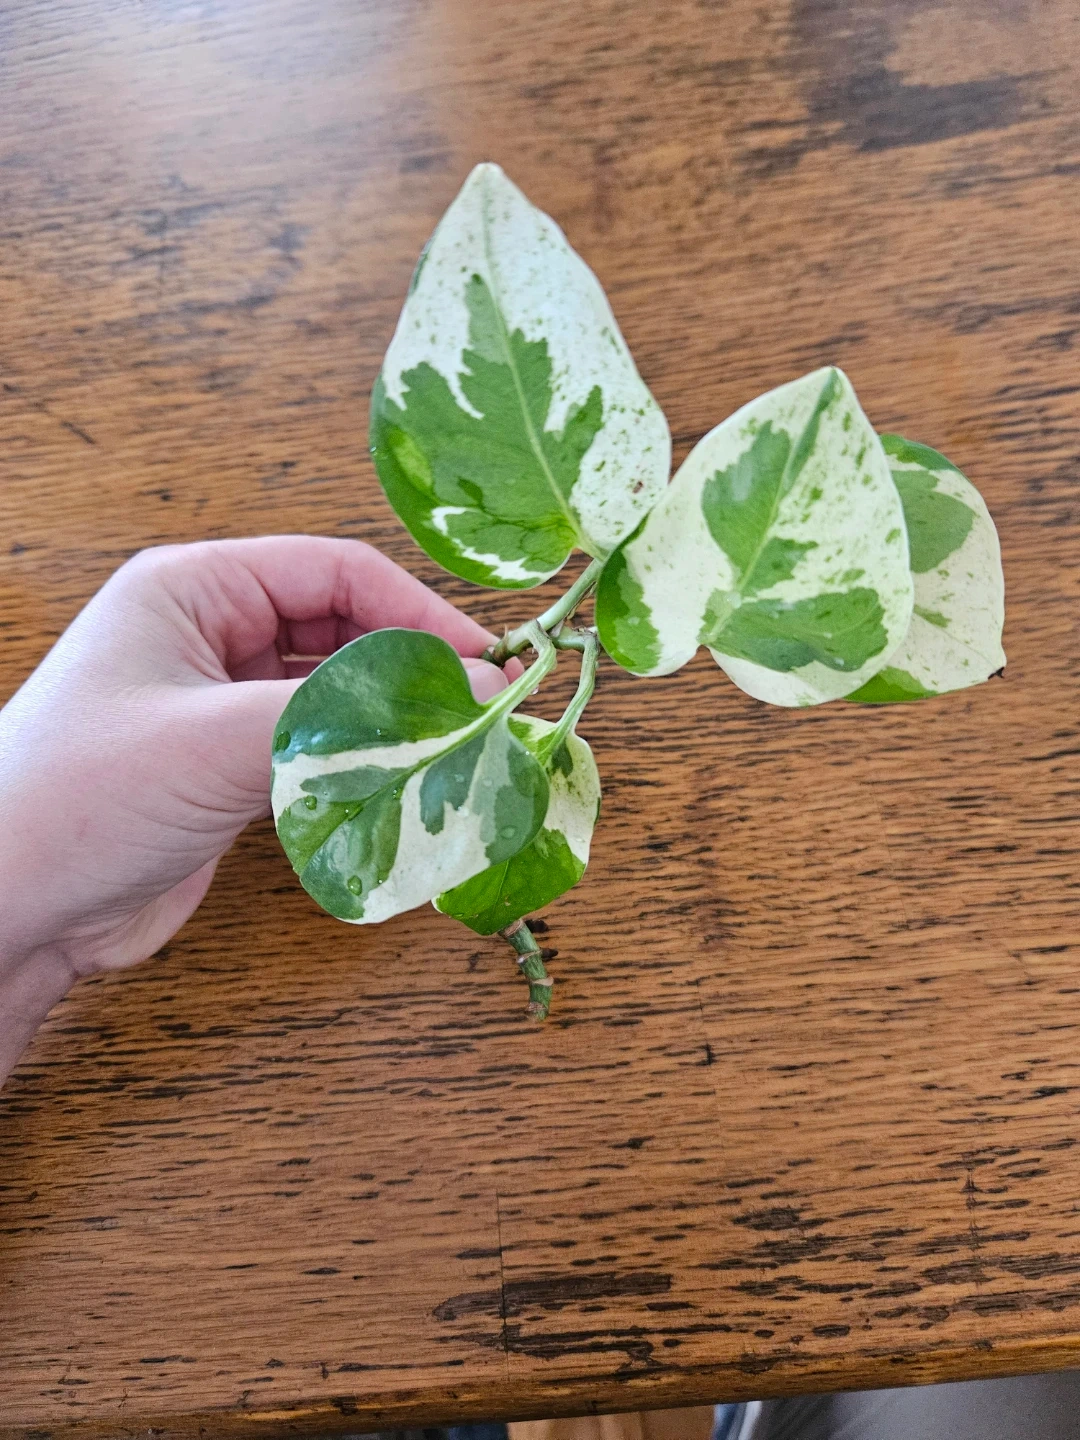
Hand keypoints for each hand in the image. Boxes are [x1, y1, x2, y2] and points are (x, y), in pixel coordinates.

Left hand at [0, 536, 515, 1080]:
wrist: (9, 910)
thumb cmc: (83, 797)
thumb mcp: (217, 738)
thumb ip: (346, 713)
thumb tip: (469, 693)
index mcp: (194, 588)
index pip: (335, 572)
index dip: (417, 612)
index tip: (485, 663)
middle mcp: (209, 633)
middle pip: (343, 628)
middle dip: (413, 665)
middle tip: (483, 711)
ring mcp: (218, 702)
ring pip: (336, 690)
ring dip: (393, 718)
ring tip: (456, 749)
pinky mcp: (226, 767)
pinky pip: (317, 746)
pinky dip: (363, 761)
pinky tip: (403, 784)